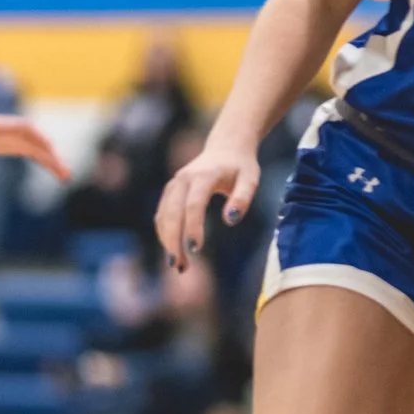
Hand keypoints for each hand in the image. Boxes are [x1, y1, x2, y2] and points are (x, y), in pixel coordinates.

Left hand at [0, 110, 69, 179]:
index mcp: (19, 126)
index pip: (36, 135)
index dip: (46, 146)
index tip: (54, 157)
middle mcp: (27, 133)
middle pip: (45, 147)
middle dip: (55, 159)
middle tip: (66, 173)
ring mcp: (27, 141)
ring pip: (45, 154)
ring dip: (56, 165)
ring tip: (67, 178)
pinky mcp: (23, 149)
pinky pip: (40, 158)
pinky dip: (49, 166)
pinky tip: (58, 175)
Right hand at [155, 136, 259, 269]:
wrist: (226, 147)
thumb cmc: (241, 167)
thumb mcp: (250, 179)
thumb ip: (242, 198)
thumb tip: (230, 221)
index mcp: (204, 175)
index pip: (193, 203)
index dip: (193, 226)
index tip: (197, 248)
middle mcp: (184, 179)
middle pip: (172, 212)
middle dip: (173, 240)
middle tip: (179, 266)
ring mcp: (174, 184)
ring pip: (163, 215)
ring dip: (167, 241)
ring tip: (179, 266)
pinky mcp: (170, 192)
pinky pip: (162, 215)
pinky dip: (165, 234)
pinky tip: (175, 251)